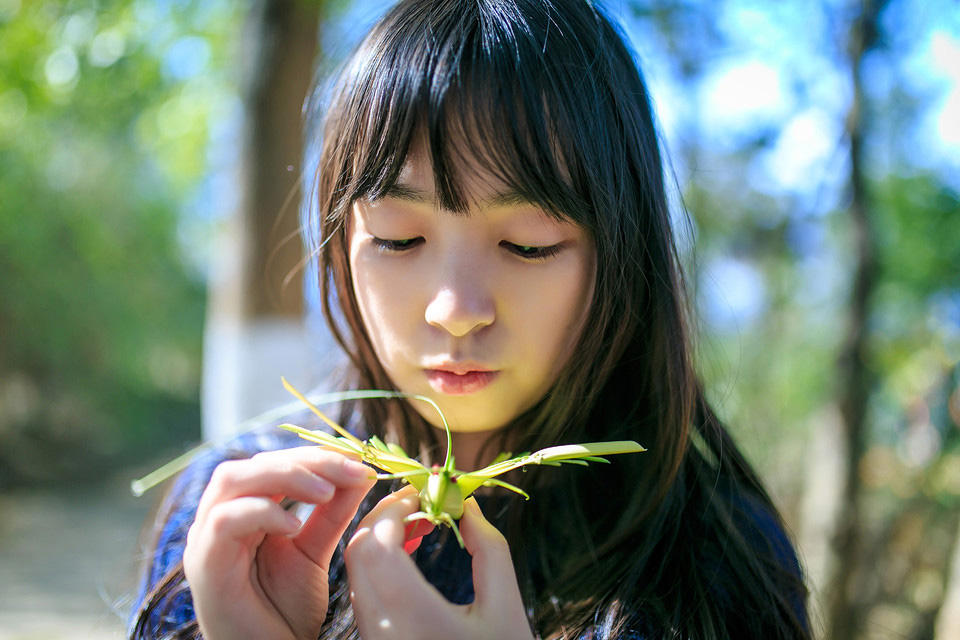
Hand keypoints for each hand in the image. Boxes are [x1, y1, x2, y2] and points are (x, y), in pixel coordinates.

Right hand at [182, 447, 375, 639]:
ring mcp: (205, 539)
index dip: (315, 456)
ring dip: (284, 476)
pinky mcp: (202, 563)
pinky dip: (262, 513)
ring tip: (326, 492)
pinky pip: (224, 520)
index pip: (273, 462)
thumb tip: (358, 472)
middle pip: (253, 463)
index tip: (358, 463)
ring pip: (232, 478)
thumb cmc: (284, 611)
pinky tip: (295, 527)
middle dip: (305, 461)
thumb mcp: (314, 550)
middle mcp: (218, 518)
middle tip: (348, 470)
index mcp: (242, 510)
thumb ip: (330, 512)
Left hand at [345, 486, 533, 639]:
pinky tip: (412, 554)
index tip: (424, 493)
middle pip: (358, 554)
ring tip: (422, 524)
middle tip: (420, 502)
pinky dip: (381, 565)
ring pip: (357, 573)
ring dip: (380, 539)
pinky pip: (364, 594)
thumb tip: (469, 506)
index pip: (376, 543)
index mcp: (410, 616)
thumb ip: (489, 549)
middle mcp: (381, 629)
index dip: (395, 509)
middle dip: (384, 518)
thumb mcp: (506, 606)